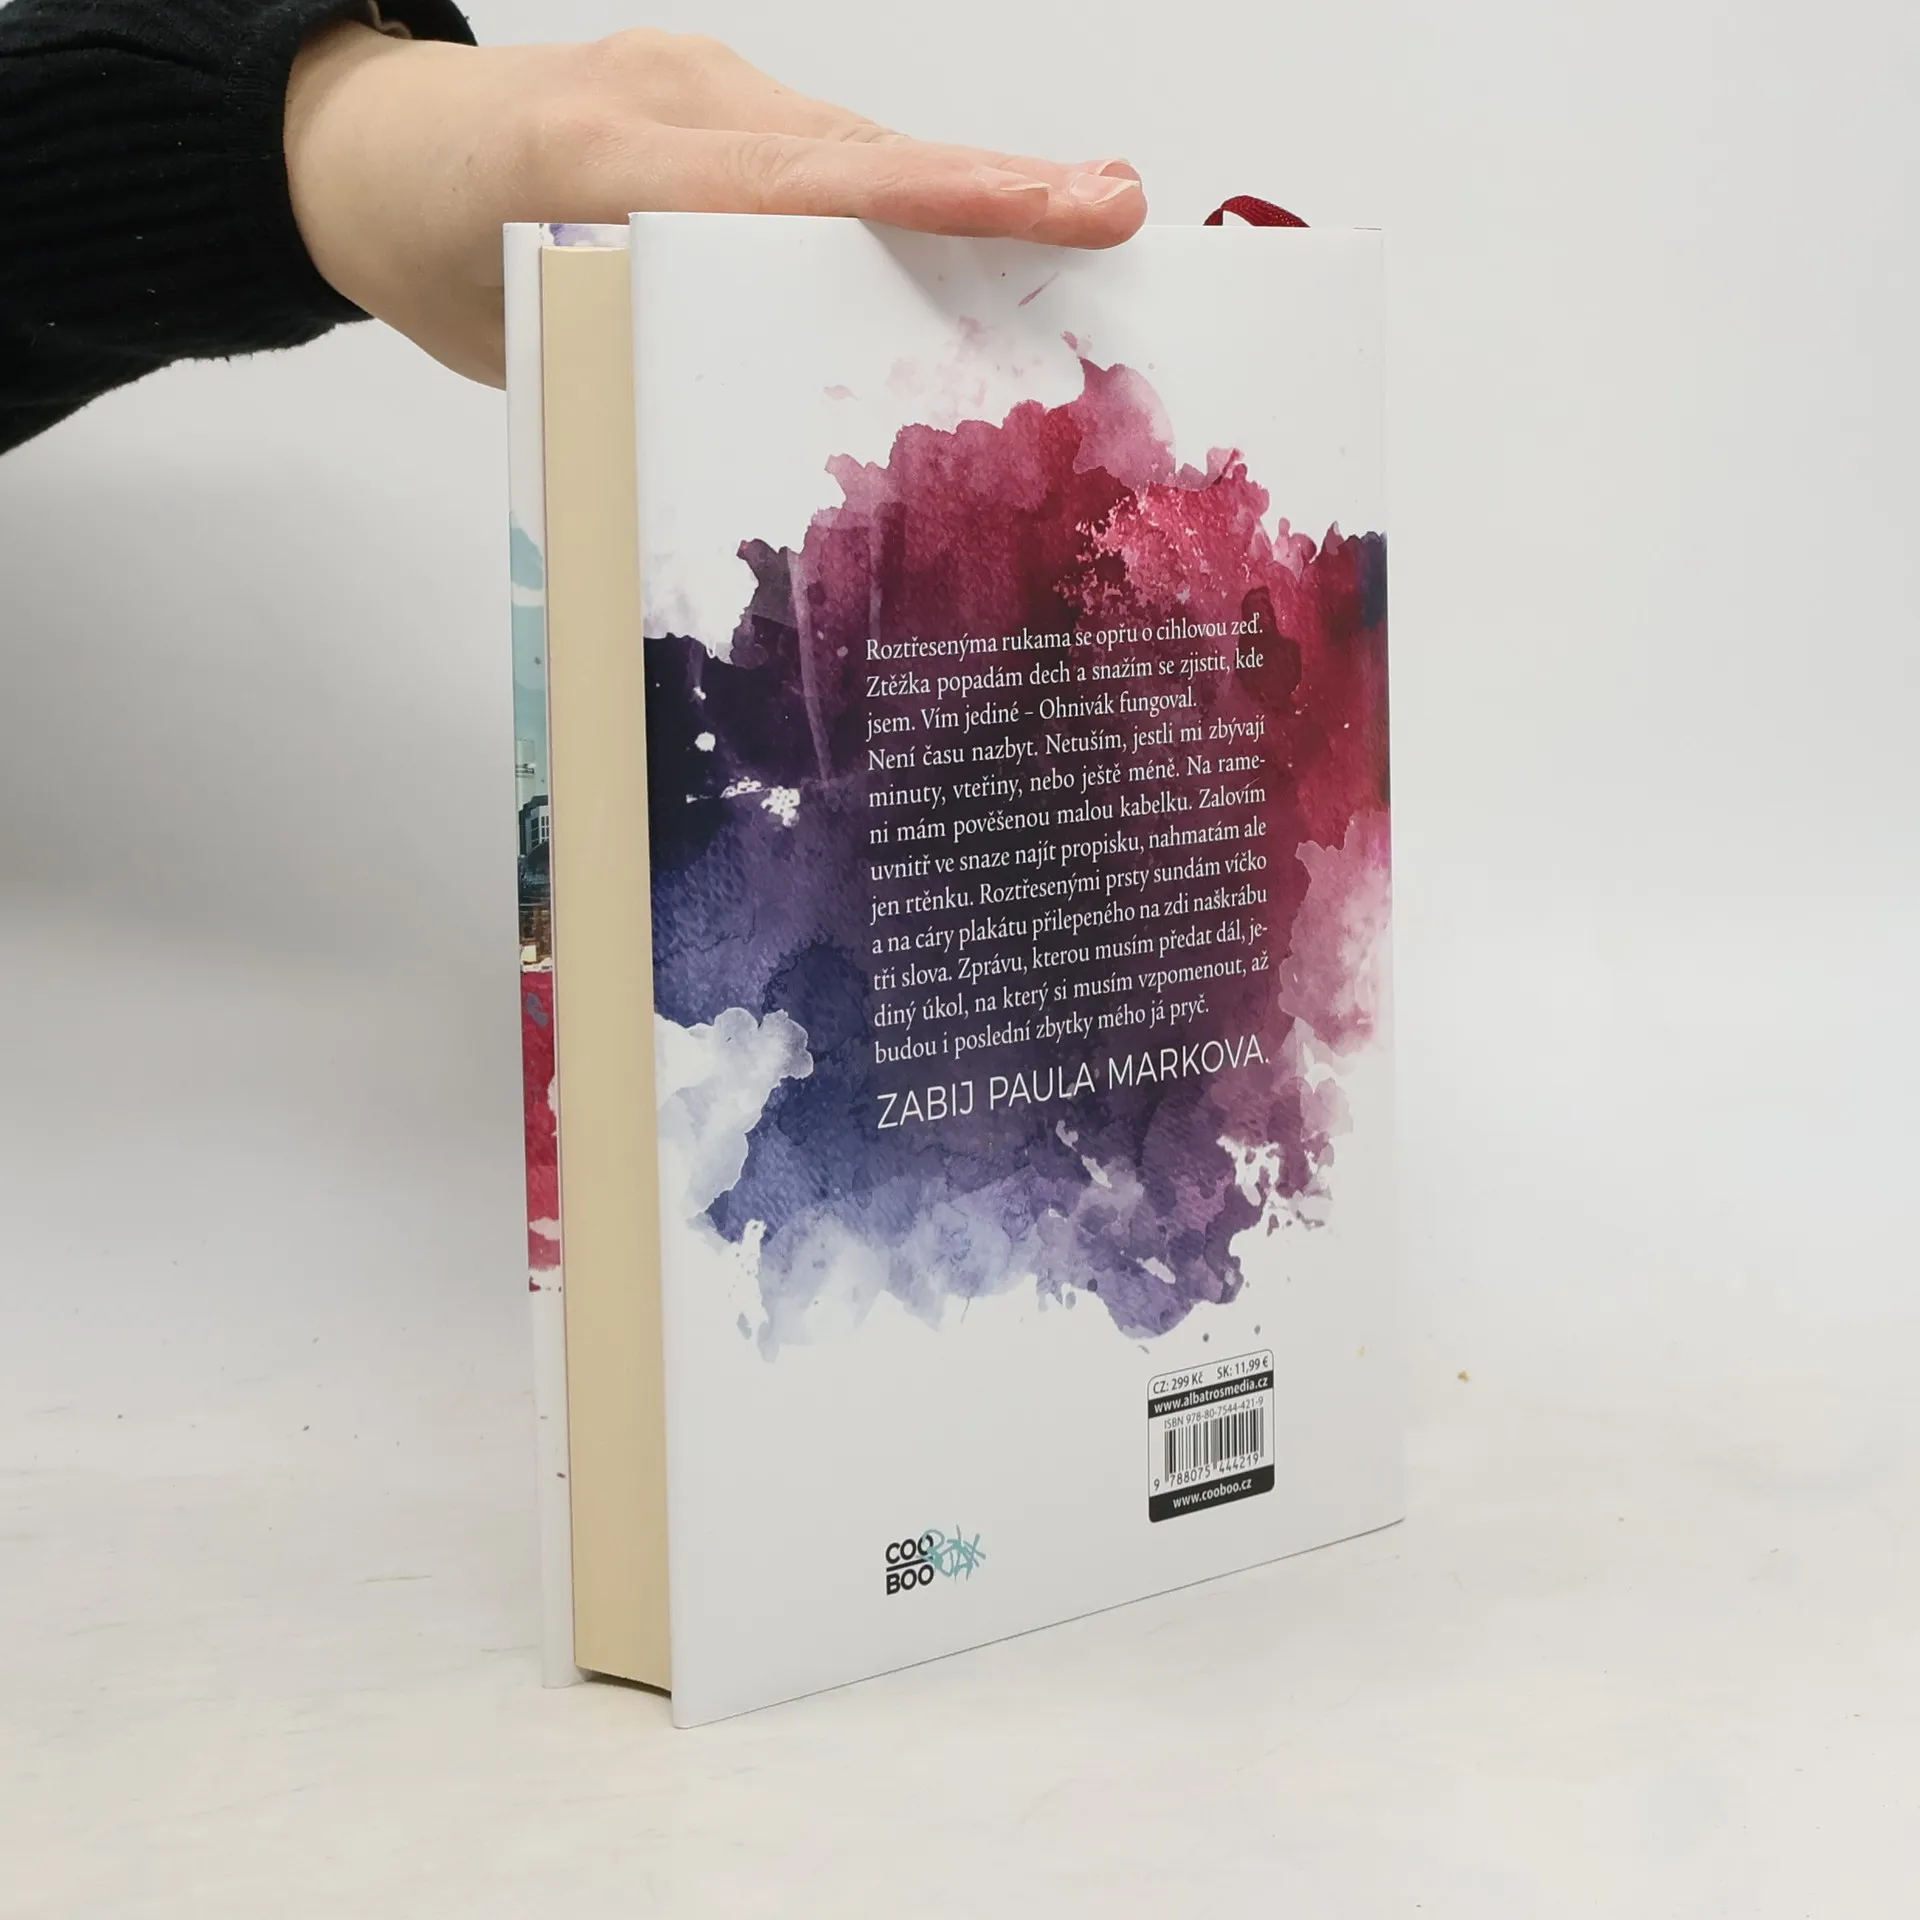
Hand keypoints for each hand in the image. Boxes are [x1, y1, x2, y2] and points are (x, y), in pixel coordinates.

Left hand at [285, 24, 1146, 386]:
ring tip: (1081, 242)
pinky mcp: (719, 115)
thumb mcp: (508, 326)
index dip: (948, 198)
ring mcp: (706, 95)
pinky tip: (969, 255)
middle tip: (1119, 221)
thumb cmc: (423, 241)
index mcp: (611, 155)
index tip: (1070, 205)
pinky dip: (896, 214)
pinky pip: (825, 165)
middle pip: (865, 158)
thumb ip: (634, 354)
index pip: (808, 181)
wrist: (364, 155)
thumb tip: (765, 427)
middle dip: (998, 194)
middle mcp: (681, 102)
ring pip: (858, 159)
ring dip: (959, 209)